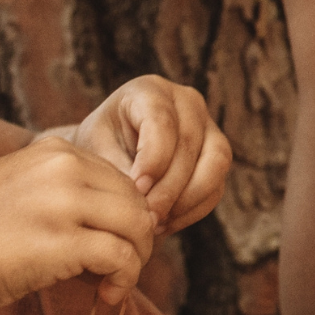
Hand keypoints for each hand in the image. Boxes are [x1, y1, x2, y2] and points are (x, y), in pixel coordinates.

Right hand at [0, 137, 156, 310]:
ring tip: (116, 283)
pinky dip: (125, 279)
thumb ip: (62, 192)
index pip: (118, 178)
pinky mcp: (66, 242)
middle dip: (137, 237)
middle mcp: (63, 168)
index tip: (110, 243)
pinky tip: (108, 295)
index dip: (123, 215)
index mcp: (53, 150)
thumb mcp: (18, 190)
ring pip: (138, 226)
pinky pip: (122, 257)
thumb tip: (116, 224)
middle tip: (121, 268)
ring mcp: (65, 202)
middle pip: (135, 200)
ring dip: (137, 259)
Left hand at [74, 76, 231, 232]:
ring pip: (215, 164)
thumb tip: (144, 197)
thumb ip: (118, 169)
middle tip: (146, 217)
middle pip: (190, 145)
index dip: (153, 159)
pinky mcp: (217, 158)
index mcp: (151, 91)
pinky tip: (166, 224)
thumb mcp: (97, 151)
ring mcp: (208, 128)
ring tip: (156, 223)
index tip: (137, 190)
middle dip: (169, 188)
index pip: (162, 121)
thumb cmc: (100, 147)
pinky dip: (193, 210)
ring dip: (187, 200)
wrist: (110, 153)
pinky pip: (216, 187)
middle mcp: (187, 102)